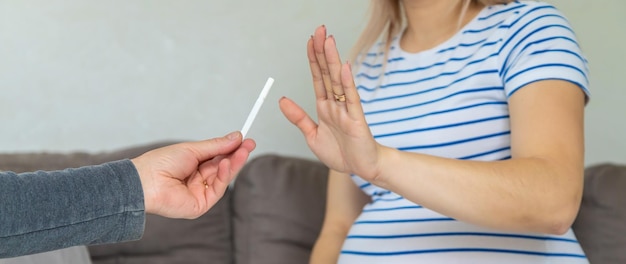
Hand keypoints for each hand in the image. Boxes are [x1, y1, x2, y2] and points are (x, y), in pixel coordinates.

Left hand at [131, 131, 254, 218]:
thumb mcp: (192, 149)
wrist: (145, 181)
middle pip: (222, 167)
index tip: (245, 139)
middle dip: (237, 156)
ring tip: (242, 151)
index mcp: (193, 165)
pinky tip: (225, 163)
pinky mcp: (200, 205)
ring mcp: (199, 193)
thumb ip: (216, 146)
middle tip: (250, 144)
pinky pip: (217, 190)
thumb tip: (236, 138)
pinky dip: (223, 176)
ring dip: (233, 164)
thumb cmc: (160, 163)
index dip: (232, 149)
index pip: (218, 157)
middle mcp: (197, 179)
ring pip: (222, 178)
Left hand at [279, 25, 381, 179]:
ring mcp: (347, 110)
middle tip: (320, 30)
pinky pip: (351, 99)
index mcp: (325, 107)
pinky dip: (347, 83)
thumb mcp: (312, 135)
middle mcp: (336, 104)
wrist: (361, 169)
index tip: (310, 41)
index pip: (317, 77)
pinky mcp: (356, 120)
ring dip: (332, 60)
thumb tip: (282, 99)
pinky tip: (343, 68)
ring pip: (338, 81)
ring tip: (329, 41)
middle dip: (322, 52)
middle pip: (327, 73)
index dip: (313, 59)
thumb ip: (298, 117)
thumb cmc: (341, 153)